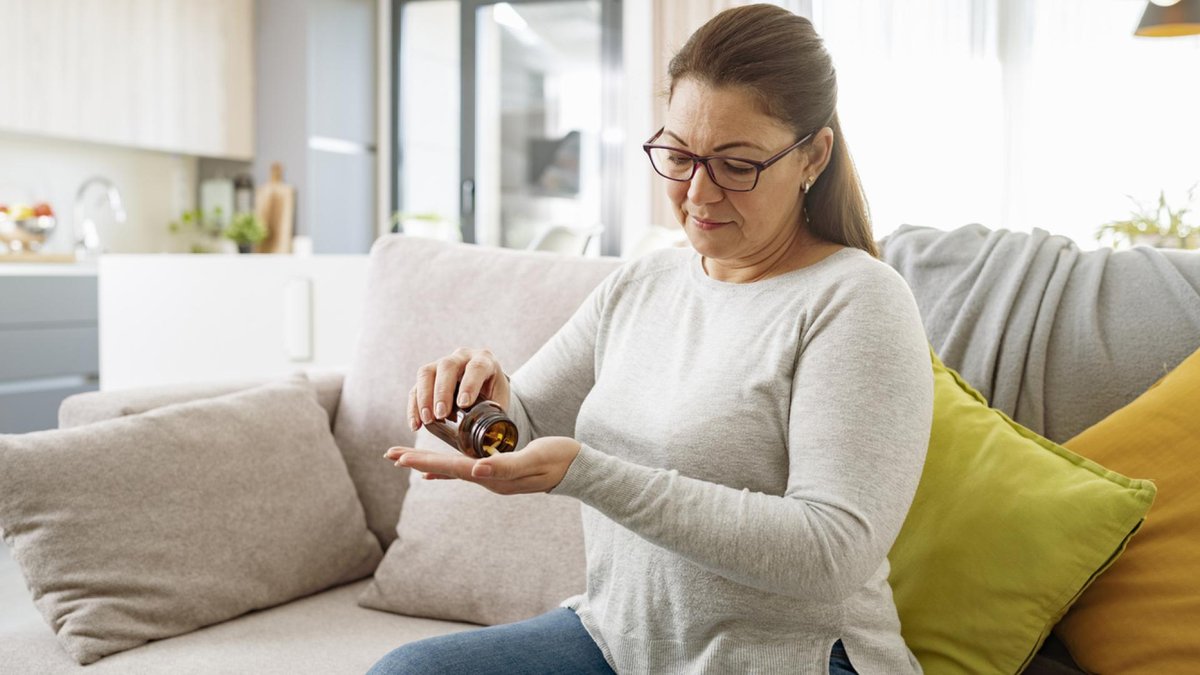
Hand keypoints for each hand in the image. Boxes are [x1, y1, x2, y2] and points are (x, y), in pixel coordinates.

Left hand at [383, 436, 581, 494]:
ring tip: (404, 457)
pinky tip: (434, 471)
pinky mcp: (498, 471)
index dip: (425, 460)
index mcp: (493, 476)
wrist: (579, 469)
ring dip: (427, 462)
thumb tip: (475, 470)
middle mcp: (489, 480)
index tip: (400, 456)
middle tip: (390, 454)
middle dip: (417, 460)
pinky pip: (466, 470)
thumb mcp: (534, 458)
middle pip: (446, 469)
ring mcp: (493, 478)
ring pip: (452, 468)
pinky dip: (446, 468)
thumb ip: (505, 466)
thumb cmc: (560, 459)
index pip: (452, 467)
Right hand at [410, 347, 510, 430]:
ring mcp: (441, 363)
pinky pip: (416, 387)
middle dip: (442, 392)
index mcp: (484, 360)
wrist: (486, 386)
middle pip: (447, 366)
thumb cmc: (494, 394)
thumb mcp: (501, 401)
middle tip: (441, 414)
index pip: (476, 367)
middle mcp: (462, 357)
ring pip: (426, 373)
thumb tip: (491, 441)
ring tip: (427, 420)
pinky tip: (416, 424)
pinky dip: (414, 406)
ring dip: (424, 397)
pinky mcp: (427, 376)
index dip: (469, 384)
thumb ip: (498, 418)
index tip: (464, 404)